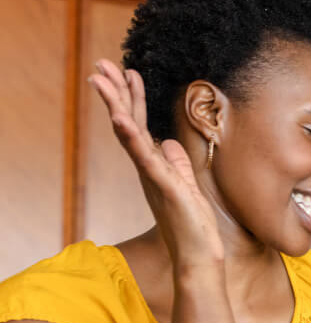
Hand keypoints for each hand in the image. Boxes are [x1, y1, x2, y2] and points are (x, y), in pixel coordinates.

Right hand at [88, 59, 223, 265]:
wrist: (198, 258)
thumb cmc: (193, 226)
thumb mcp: (187, 187)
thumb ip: (177, 165)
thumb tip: (170, 143)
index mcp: (155, 167)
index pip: (140, 127)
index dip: (133, 99)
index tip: (127, 72)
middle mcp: (148, 170)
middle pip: (129, 125)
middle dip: (117, 93)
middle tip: (101, 64)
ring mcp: (154, 178)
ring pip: (131, 136)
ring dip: (117, 106)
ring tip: (102, 81)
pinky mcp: (166, 188)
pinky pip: (146, 159)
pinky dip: (133, 138)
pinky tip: (121, 118)